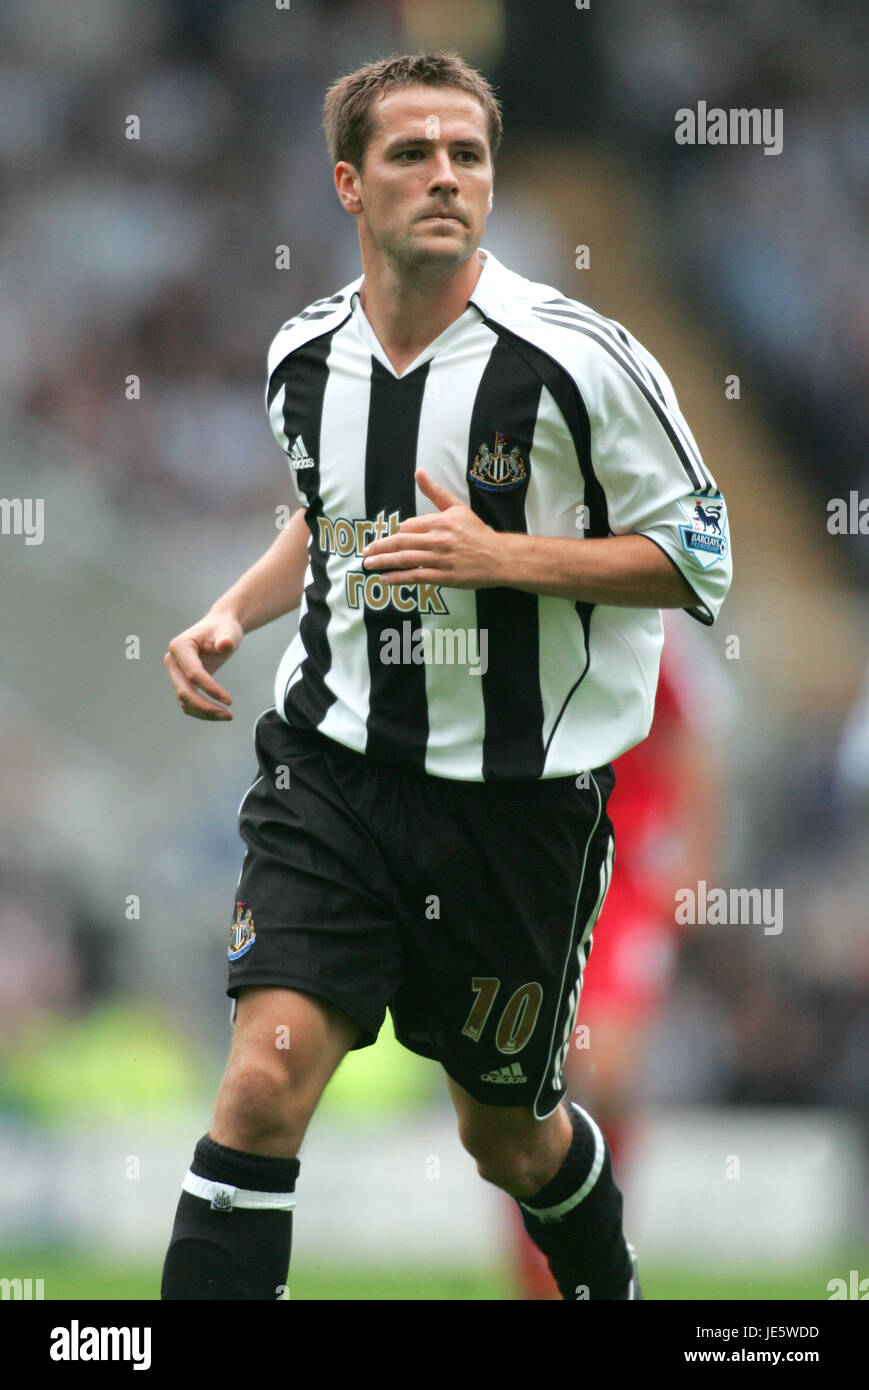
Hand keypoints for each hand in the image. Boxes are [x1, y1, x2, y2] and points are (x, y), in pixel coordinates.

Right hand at [163, 609, 243, 719]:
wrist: (220, 627)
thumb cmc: (223, 628)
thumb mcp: (228, 631)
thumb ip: (226, 638)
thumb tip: (225, 645)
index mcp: (179, 646)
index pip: (193, 674)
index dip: (211, 689)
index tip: (229, 700)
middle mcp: (173, 661)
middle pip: (184, 691)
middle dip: (205, 707)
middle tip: (229, 715)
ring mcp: (176, 672)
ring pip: (185, 701)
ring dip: (204, 713)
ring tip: (227, 715)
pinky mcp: (182, 681)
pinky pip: (189, 702)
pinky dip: (202, 711)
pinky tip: (220, 713)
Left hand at [361, 469, 500, 587]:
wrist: (499, 557)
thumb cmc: (477, 533)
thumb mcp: (457, 507)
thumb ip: (435, 491)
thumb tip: (419, 471)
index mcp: (440, 521)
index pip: (408, 527)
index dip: (398, 534)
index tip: (389, 541)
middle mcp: (439, 539)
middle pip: (401, 542)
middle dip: (380, 547)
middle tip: (365, 552)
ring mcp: (441, 559)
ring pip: (405, 559)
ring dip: (383, 562)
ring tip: (368, 564)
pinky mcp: (445, 576)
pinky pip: (416, 577)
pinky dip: (398, 578)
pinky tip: (385, 579)